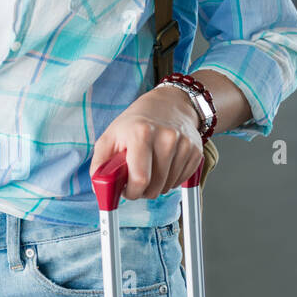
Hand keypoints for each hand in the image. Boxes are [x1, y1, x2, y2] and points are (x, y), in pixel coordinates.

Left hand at [89, 86, 203, 199]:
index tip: (126, 190)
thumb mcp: (110, 137)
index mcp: (141, 133)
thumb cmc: (135, 123)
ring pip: (169, 186)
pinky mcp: (196, 152)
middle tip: (135, 180)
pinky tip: (163, 166)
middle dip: (142, 191)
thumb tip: (101, 190)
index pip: (140, 178)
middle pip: (156, 186)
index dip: (131, 191)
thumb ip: (101, 164)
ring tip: (149, 169)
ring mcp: (184, 145)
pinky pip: (181, 181)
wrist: (168, 105)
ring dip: (157, 186)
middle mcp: (166, 138)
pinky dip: (170, 180)